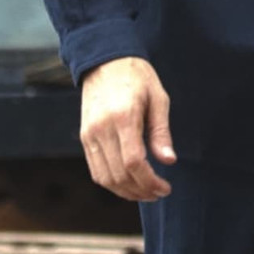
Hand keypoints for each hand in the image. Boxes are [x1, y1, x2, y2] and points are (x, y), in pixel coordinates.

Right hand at [80, 56, 176, 201]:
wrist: (106, 60)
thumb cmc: (138, 77)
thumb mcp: (158, 98)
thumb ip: (161, 132)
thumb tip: (168, 161)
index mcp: (123, 117)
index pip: (134, 161)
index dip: (150, 181)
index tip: (165, 187)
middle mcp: (102, 128)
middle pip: (119, 174)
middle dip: (141, 191)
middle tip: (159, 193)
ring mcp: (89, 134)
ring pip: (105, 178)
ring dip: (126, 192)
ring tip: (146, 193)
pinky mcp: (85, 137)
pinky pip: (95, 170)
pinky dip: (112, 182)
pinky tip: (129, 183)